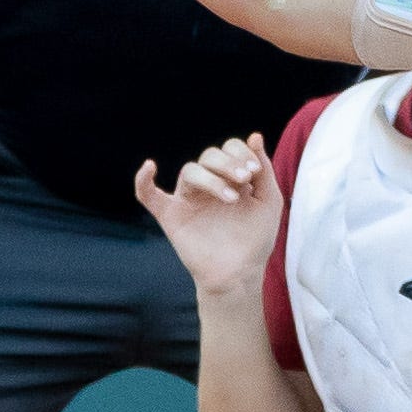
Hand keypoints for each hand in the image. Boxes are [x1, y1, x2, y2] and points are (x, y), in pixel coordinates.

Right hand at [134, 135, 285, 295]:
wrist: (241, 274)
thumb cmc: (255, 239)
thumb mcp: (268, 201)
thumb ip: (264, 170)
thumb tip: (254, 137)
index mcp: (229, 177)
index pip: (229, 149)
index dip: (240, 153)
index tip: (254, 172)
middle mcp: (207, 185)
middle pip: (208, 156)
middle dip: (227, 164)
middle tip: (245, 180)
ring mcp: (188, 199)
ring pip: (189, 171)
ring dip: (211, 179)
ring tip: (231, 198)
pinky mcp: (171, 217)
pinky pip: (149, 196)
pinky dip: (143, 181)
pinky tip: (149, 167)